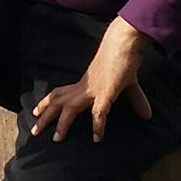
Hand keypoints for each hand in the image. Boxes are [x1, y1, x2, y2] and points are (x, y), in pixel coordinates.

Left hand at [31, 17, 152, 143]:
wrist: (124, 41)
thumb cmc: (123, 57)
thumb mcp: (128, 83)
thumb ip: (135, 99)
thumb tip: (147, 115)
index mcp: (85, 83)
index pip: (60, 93)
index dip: (47, 103)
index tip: (36, 112)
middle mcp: (85, 86)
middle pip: (58, 102)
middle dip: (45, 116)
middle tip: (33, 131)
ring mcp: (93, 89)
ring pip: (70, 108)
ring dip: (62, 124)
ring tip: (56, 139)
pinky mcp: (106, 92)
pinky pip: (98, 113)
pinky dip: (97, 126)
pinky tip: (97, 138)